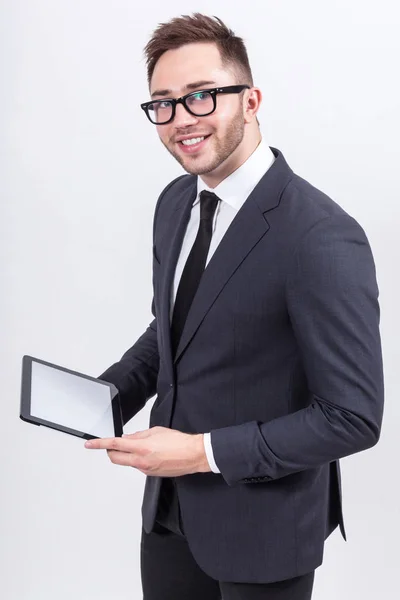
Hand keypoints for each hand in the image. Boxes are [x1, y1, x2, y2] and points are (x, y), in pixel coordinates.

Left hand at [84, 426, 210, 476]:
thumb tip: (127, 439)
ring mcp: (145, 470)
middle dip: (110, 451)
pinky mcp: (151, 474)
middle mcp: (141, 461)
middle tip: (112, 444)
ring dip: (127, 454)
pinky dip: (138, 458)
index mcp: (141, 448)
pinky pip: (138, 466)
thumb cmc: (179, 442)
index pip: (114, 445)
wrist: (193, 455)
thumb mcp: (156, 431)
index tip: (90, 444)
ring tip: (142, 445)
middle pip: (115, 458)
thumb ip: (138, 435)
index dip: (99, 444)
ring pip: (127, 462)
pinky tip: (151, 453)